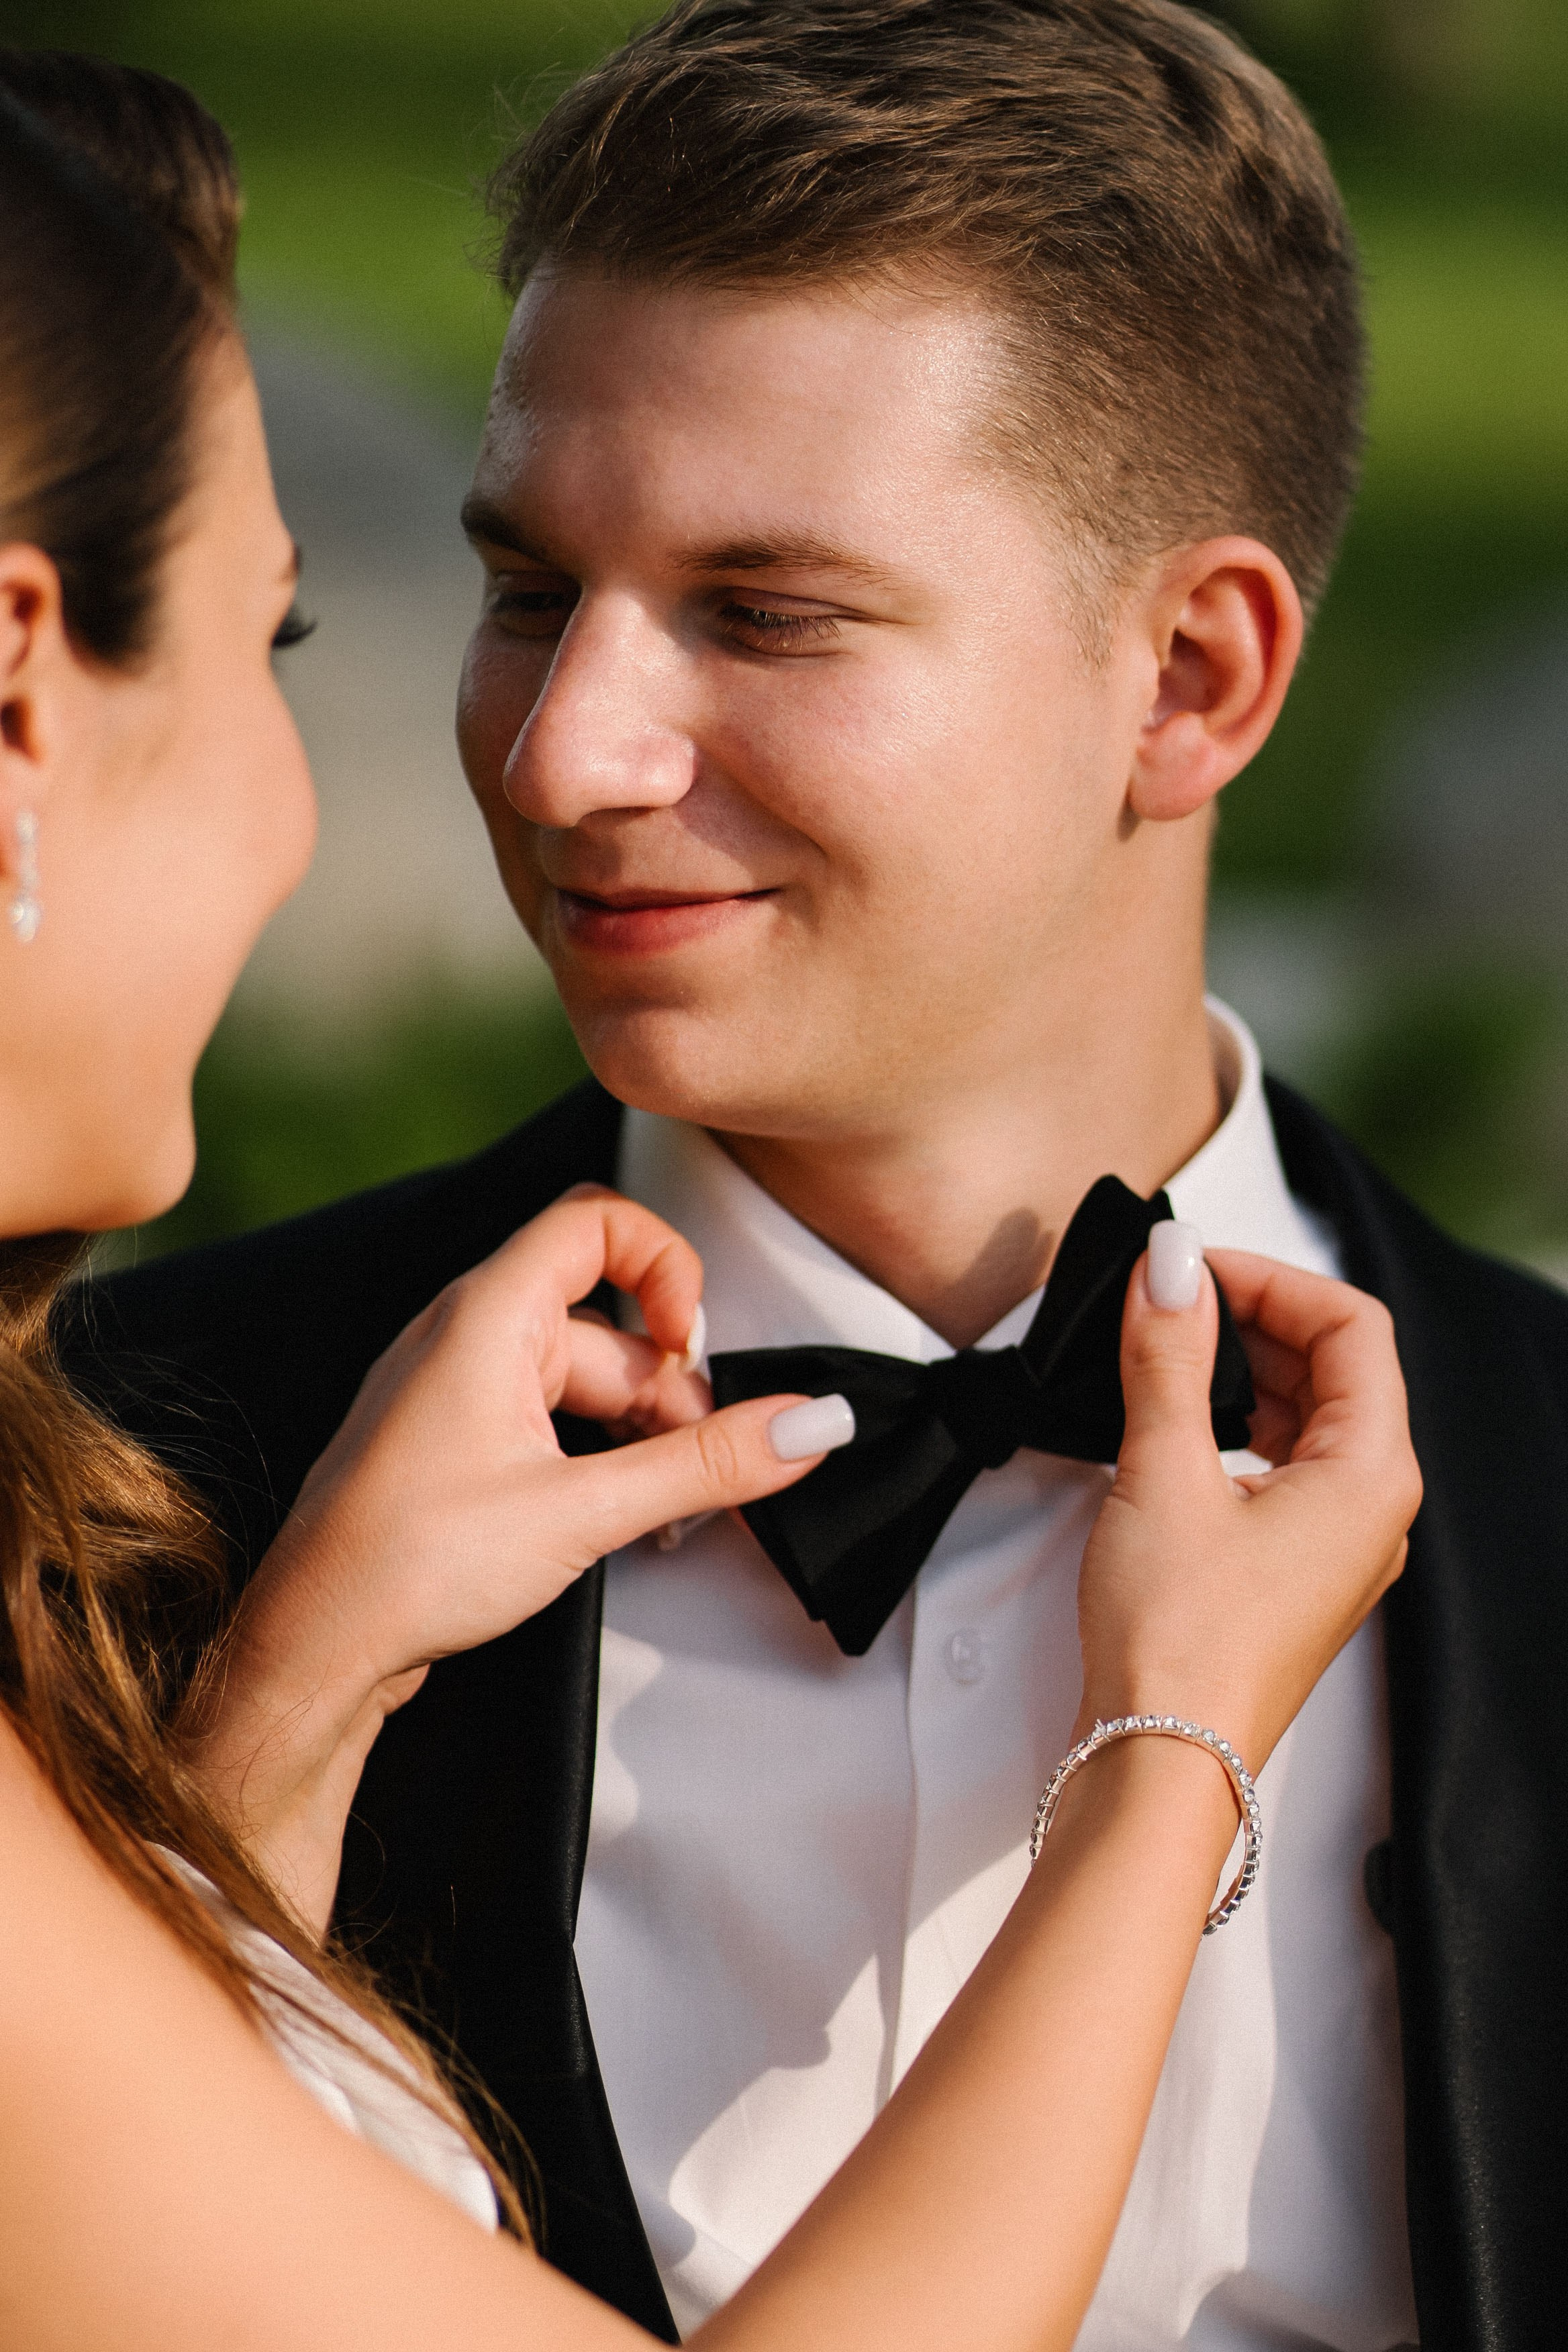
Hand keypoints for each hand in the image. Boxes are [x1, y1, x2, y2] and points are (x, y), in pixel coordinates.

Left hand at [188, 1186, 835, 1926]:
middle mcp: (465, 1335)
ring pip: (580, 1377)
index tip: (694, 1345)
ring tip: (662, 1511)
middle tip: (700, 1467)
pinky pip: (546, 1417)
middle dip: (667, 1390)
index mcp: (485, 1315)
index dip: (665, 1263)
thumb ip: (705, 1464)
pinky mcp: (455, 1440)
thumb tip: (806, 1424)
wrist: (313, 1647)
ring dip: (637, 1434)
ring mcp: (456, 1388)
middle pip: (605, 1320)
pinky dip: (595, 1455)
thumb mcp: (584, 1512)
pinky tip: (617, 1518)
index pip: (596, 1219)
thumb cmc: (407, 1566)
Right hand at [1074, 1243, 1420, 1774]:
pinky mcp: (1290, 1572)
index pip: (1352, 1326)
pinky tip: (1174, 1425)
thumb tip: (1172, 1269)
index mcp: (1372, 1475)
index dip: (1271, 1278)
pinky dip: (1234, 1426)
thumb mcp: (1163, 1472)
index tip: (1193, 1267)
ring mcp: (1334, 1545)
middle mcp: (1371, 1509)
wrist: (1159, 1759)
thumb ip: (1169, 1357)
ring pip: (1308, 1417)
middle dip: (1253, 1319)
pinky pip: (1282, 1467)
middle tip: (1169, 1299)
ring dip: (1242, 1371)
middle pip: (1336, 1368)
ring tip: (1164, 1352)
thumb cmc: (1179, 1641)